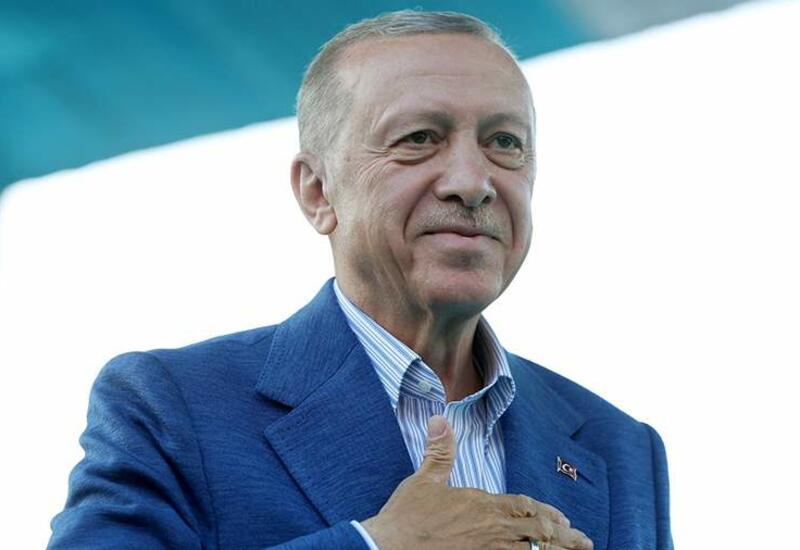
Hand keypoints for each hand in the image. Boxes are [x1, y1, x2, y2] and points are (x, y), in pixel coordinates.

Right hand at [361, 415, 592, 549]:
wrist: (390, 546)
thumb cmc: (407, 515)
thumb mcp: (424, 479)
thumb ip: (439, 451)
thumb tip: (440, 419)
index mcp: (481, 504)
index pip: (525, 507)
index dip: (547, 513)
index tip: (564, 519)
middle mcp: (490, 529)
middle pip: (538, 532)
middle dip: (564, 536)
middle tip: (583, 541)